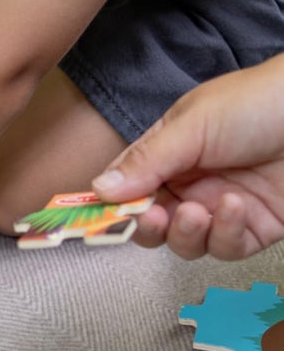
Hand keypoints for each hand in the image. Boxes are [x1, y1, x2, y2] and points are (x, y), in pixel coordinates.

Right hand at [93, 60, 283, 259]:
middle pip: (151, 222)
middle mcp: (191, 182)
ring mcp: (223, 206)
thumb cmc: (256, 103)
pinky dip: (225, 234)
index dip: (109, 203)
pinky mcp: (257, 227)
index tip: (94, 217)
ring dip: (186, 233)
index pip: (126, 185)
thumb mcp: (193, 125)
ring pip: (186, 243)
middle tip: (150, 216)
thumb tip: (99, 188)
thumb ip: (147, 160)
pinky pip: (227, 247)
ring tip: (197, 211)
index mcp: (167, 152)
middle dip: (146, 226)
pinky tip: (234, 207)